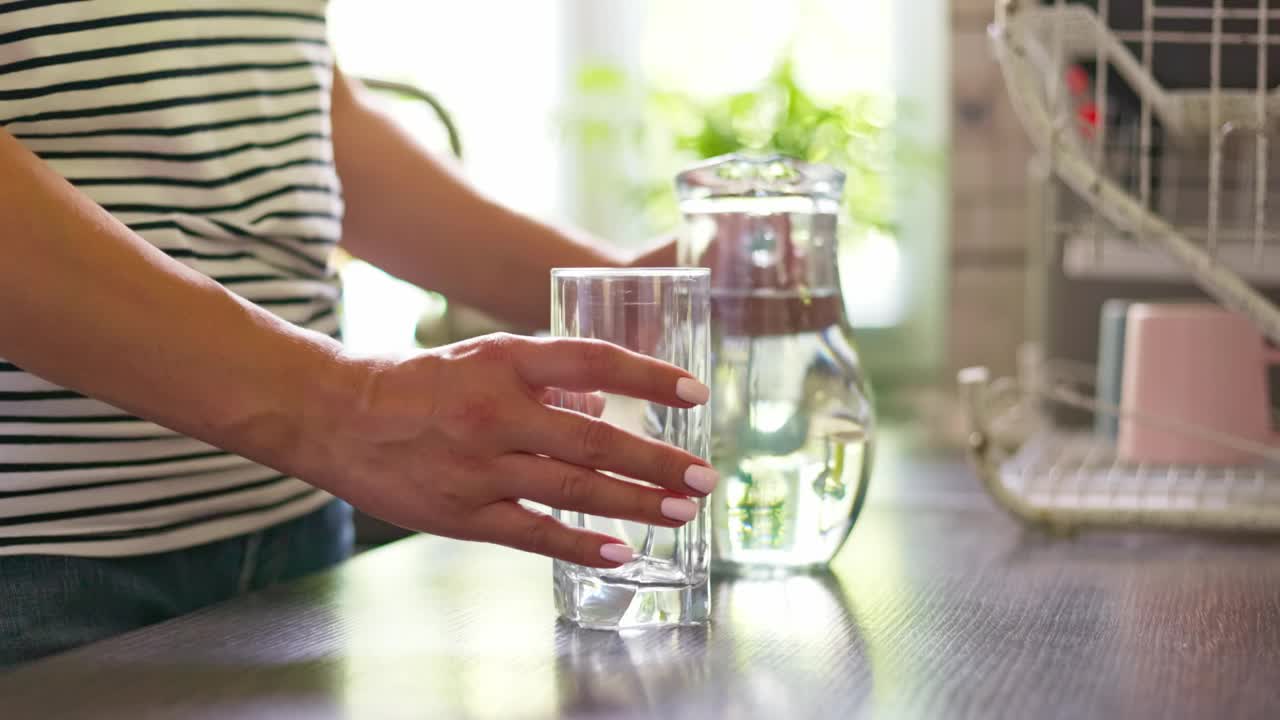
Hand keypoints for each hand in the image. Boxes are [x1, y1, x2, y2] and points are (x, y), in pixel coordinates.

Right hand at [307, 333, 716, 567]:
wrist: (339, 416)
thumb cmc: (420, 384)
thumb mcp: (484, 358)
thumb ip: (547, 379)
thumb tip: (601, 406)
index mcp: (506, 361)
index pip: (594, 361)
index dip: (649, 375)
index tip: (696, 392)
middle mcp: (496, 410)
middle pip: (594, 437)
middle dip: (657, 461)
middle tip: (704, 478)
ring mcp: (479, 465)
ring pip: (573, 487)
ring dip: (635, 503)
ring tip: (680, 513)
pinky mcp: (462, 512)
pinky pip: (533, 531)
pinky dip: (581, 544)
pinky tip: (621, 552)